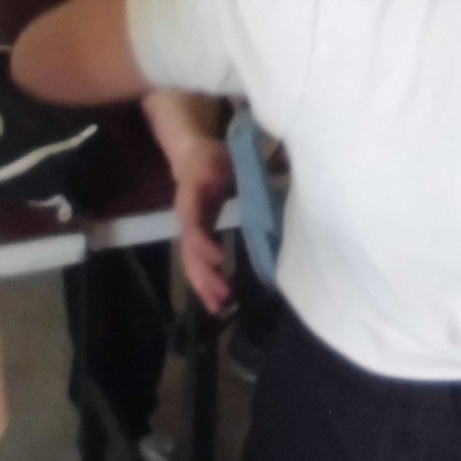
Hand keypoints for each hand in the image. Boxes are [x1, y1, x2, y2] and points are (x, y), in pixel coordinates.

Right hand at [169, 132, 237, 313]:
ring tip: (220, 306)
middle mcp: (186, 216)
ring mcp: (189, 229)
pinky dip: (204, 284)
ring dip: (204, 285)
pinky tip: (218, 301)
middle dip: (205, 274)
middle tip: (224, 294)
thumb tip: (274, 158)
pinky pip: (195, 264)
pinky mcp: (195, 239)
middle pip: (190, 250)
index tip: (220, 259)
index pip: (194, 222)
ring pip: (190, 262)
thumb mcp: (225, 154)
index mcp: (193, 194)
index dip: (204, 242)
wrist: (190, 158)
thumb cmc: (213, 157)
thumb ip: (241, 160)